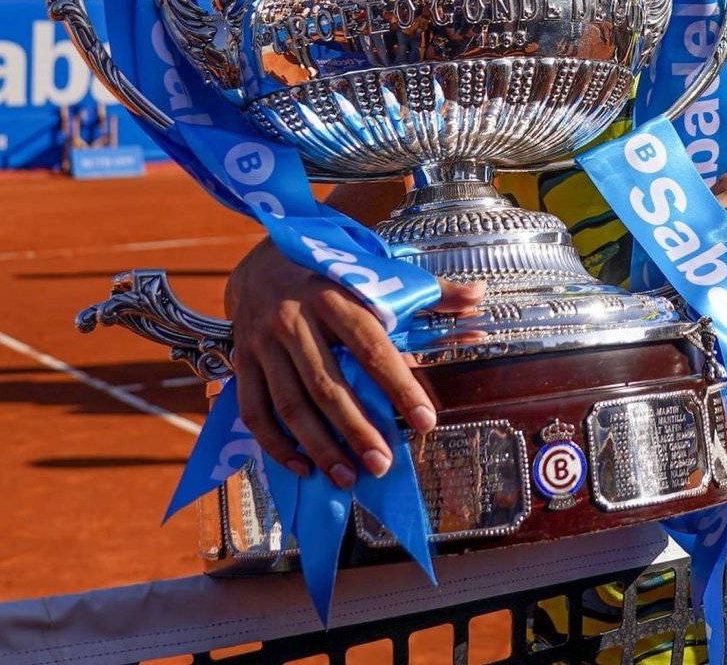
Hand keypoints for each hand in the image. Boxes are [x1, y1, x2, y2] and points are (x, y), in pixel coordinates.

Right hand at [226, 246, 483, 486]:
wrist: (266, 256)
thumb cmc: (335, 271)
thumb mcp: (377, 271)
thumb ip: (428, 291)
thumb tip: (478, 294)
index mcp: (335, 295)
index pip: (371, 348)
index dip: (399, 386)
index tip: (426, 421)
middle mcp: (295, 319)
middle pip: (327, 385)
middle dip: (356, 430)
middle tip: (383, 465)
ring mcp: (263, 342)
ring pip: (290, 404)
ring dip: (319, 446)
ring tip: (348, 476)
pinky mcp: (242, 360)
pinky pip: (255, 410)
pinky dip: (276, 444)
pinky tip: (303, 466)